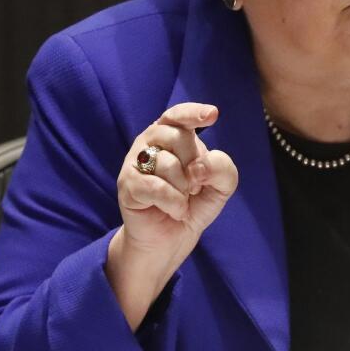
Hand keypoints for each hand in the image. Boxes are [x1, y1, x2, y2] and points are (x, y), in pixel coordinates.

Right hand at [115, 102, 237, 262]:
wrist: (172, 237)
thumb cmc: (195, 203)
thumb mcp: (221, 185)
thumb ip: (222, 168)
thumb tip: (198, 166)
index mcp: (173, 133)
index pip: (180, 115)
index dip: (194, 113)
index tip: (213, 114)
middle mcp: (150, 141)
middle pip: (179, 137)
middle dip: (195, 164)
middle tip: (193, 184)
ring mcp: (135, 161)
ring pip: (167, 163)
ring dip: (184, 188)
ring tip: (182, 199)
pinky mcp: (127, 184)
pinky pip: (156, 187)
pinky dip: (173, 202)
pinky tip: (176, 210)